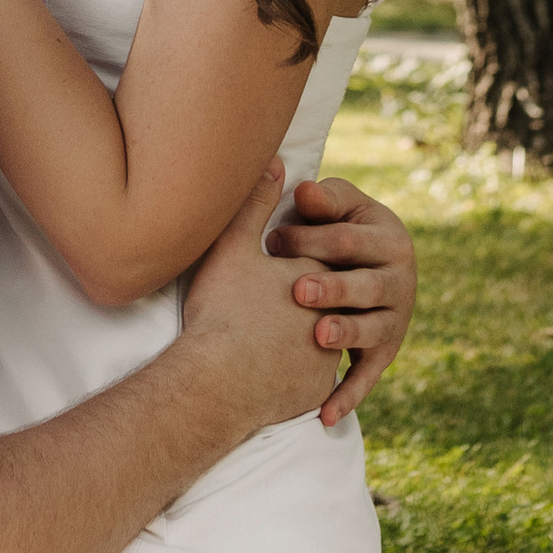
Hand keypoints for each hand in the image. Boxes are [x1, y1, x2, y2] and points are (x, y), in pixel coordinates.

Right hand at [179, 159, 339, 436]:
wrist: (218, 381)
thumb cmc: (223, 311)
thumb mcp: (234, 248)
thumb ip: (257, 204)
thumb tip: (276, 163)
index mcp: (316, 274)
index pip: (325, 254)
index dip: (308, 250)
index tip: (288, 253)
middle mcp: (332, 311)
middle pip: (334, 295)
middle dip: (321, 292)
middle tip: (295, 294)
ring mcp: (327, 354)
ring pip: (331, 338)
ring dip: (317, 335)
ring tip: (292, 334)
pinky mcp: (317, 388)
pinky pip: (319, 379)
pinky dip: (307, 374)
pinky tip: (291, 373)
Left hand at [268, 177, 416, 427]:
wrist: (372, 264)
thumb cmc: (341, 227)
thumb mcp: (340, 207)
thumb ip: (323, 200)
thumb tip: (302, 191)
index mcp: (390, 238)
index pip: (350, 239)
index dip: (312, 239)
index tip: (272, 241)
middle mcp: (401, 281)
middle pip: (367, 286)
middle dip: (334, 288)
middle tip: (298, 290)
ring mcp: (395, 321)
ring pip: (374, 331)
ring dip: (348, 335)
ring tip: (318, 337)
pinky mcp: (384, 354)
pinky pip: (367, 378)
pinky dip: (349, 396)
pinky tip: (325, 414)